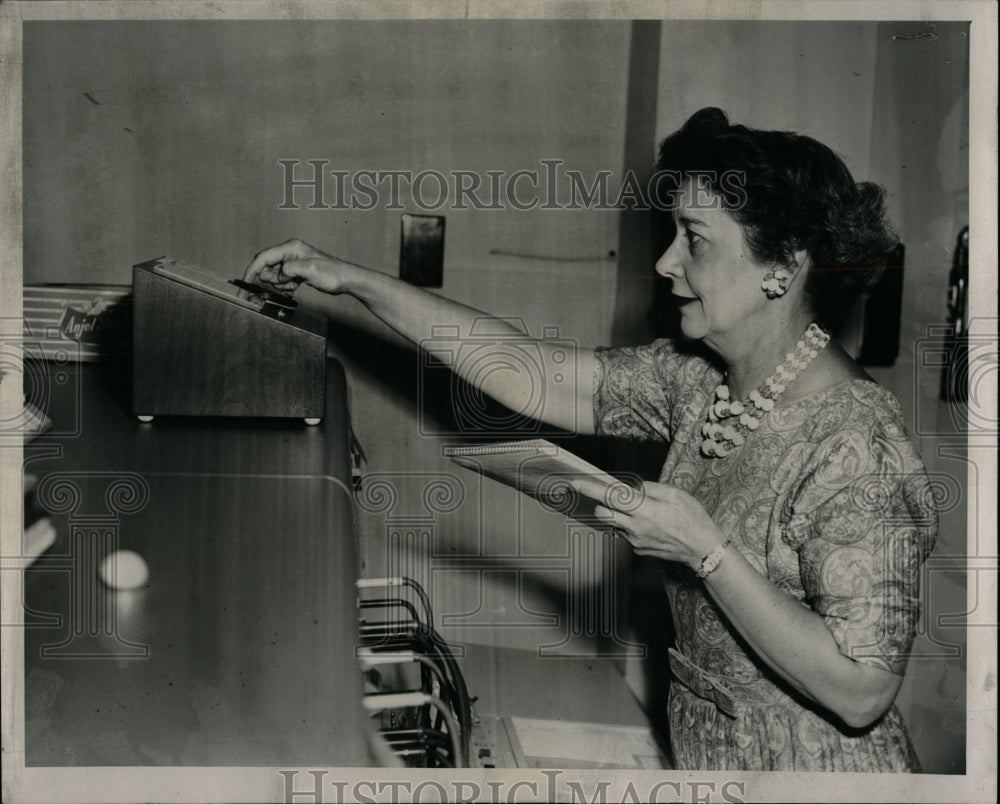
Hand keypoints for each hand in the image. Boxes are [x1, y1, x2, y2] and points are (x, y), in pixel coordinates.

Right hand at [244, 238, 354, 293]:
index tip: (245, 282)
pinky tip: (297, 286)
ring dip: (280, 284)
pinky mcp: (295, 270)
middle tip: (287, 284)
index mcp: (291, 247)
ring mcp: (292, 261)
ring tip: (295, 284)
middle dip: (271, 279)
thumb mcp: (310, 270)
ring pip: (273, 275)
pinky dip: (286, 286)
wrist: (345, 279)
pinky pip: (281, 280)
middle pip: (266, 266)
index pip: (264, 257)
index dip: (252, 269)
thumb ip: (290, 269)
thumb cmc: (332, 273)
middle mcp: (289, 252)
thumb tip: (278, 274)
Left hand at [587, 480, 725, 569]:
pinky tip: (649, 525)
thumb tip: (635, 488)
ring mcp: (635, 541)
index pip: (609, 497)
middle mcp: (635, 527)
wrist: (703, 549)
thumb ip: (650, 488)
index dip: (589, 489)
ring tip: (640, 512)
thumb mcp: (675, 494)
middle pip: (603, 513)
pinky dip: (631, 526)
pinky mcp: (639, 550)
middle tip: (611, 498)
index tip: (575, 483)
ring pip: (614, 524)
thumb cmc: (692, 518)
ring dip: (618, 516)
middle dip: (602, 504)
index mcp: (644, 510)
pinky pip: (627, 534)